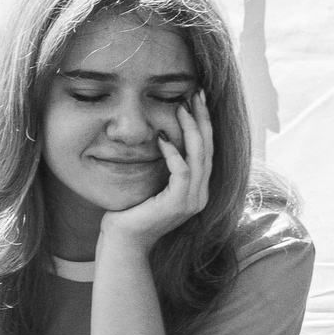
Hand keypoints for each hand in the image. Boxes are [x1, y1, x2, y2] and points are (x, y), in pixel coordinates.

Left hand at [98, 91, 213, 248]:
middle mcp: (201, 195)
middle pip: (208, 149)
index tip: (197, 98)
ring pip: (199, 157)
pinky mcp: (178, 205)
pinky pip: (182, 172)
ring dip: (191, 130)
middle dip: (203, 119)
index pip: (207, 149)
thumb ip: (164, 164)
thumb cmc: (133, 210)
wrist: (124, 241)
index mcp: (198, 189)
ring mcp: (192, 201)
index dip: (204, 123)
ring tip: (181, 108)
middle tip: (197, 94)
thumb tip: (161, 133)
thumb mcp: (153, 181)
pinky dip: (174, 153)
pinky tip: (161, 138)